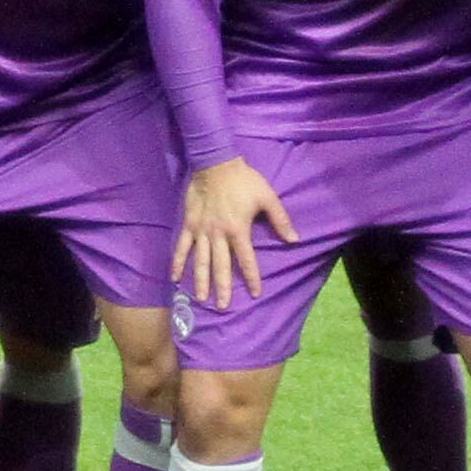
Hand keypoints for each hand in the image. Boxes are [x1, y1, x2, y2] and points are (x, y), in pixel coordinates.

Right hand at [173, 157, 296, 309]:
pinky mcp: (190, 224)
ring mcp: (201, 231)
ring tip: (201, 298)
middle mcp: (218, 235)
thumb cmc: (244, 181)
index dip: (252, 278)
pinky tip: (175, 277)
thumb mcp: (268, 197)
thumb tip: (295, 240)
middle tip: (223, 307)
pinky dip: (178, 262)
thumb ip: (280, 220)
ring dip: (201, 281)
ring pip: (200, 261)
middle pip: (221, 266)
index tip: (256, 293)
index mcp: (238, 230)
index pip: (246, 260)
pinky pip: (182, 247)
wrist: (216, 163)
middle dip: (223, 287)